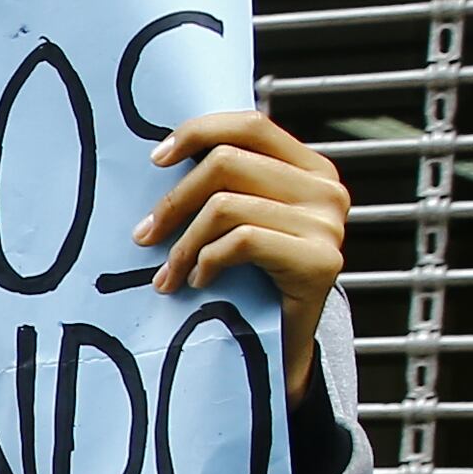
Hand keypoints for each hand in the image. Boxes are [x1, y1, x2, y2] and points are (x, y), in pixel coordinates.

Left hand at [140, 108, 349, 400]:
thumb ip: (225, 185)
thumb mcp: (240, 221)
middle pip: (227, 163)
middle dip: (174, 202)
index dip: (198, 132)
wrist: (280, 347)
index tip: (155, 160)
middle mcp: (326, 189)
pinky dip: (207, 261)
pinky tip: (199, 283)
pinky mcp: (320, 261)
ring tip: (167, 275)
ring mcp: (328, 225)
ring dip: (181, 245)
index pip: (251, 125)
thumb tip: (162, 154)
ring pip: (226, 205)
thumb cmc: (251, 281)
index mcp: (310, 168)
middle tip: (144, 237)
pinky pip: (241, 241)